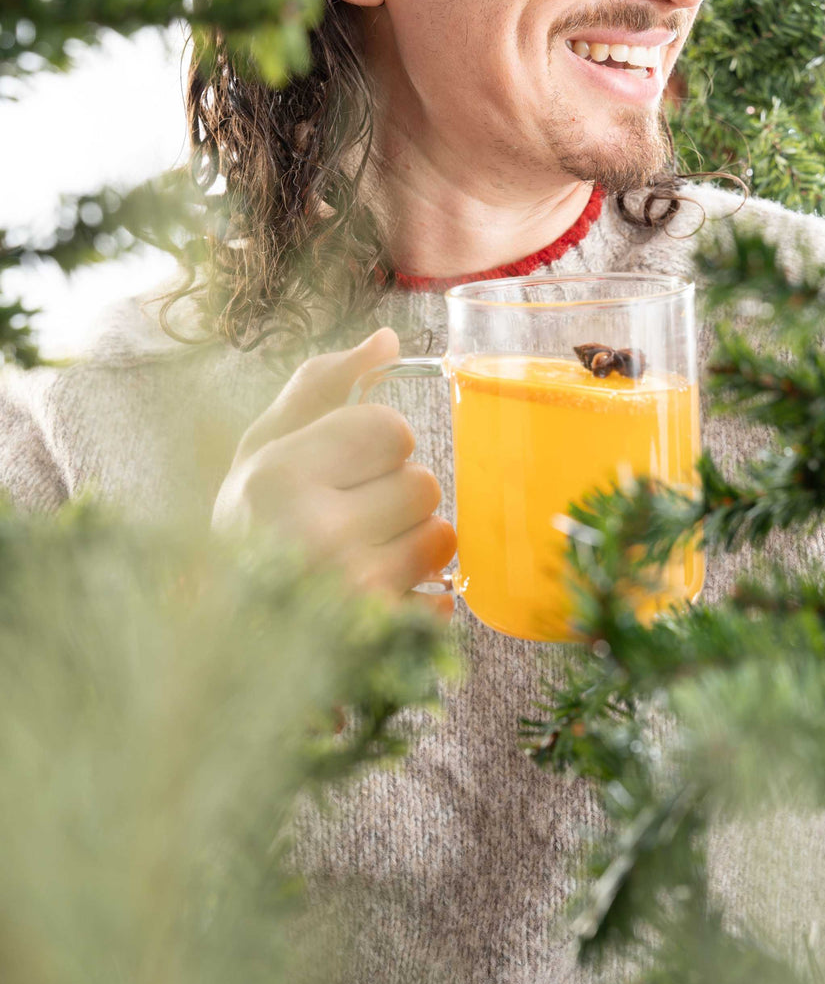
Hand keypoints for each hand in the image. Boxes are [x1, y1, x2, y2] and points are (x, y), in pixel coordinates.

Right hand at [212, 327, 454, 615]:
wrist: (220, 640)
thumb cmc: (248, 528)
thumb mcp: (263, 447)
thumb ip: (322, 385)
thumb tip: (388, 339)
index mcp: (277, 478)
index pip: (391, 429)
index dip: (373, 444)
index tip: (338, 468)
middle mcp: (313, 537)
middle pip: (424, 484)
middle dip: (394, 495)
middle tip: (344, 517)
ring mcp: (350, 599)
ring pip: (441, 538)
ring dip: (410, 544)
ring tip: (357, 556)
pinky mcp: (379, 644)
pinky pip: (445, 600)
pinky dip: (419, 596)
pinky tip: (371, 599)